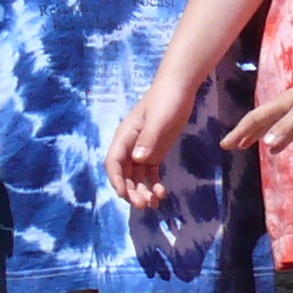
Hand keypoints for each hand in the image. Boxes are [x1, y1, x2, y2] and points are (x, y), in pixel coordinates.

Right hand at [105, 78, 200, 211]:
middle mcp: (130, 146)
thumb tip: (137, 159)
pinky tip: (161, 193)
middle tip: (143, 205)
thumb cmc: (166, 100)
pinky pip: (149, 173)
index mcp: (125, 136)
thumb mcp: (158, 119)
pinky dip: (153, 184)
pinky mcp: (155, 152)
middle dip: (131, 191)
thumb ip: (148, 139)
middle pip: (124, 174)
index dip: (116, 180)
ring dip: (142, 191)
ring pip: (136, 176)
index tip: (124, 195)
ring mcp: (142, 150)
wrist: (179, 88)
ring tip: (154, 204)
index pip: (113, 162)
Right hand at [222, 73, 292, 160]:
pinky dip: (280, 139)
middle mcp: (286, 107)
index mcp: (281, 105)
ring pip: (273, 126)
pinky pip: (288, 130)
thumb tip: (266, 143)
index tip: (224, 145)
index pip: (254, 120)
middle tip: (231, 146)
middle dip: (244, 134)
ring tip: (247, 146)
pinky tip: (277, 148)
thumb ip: (287, 127)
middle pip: (260, 122)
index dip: (239, 132)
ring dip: (259, 136)